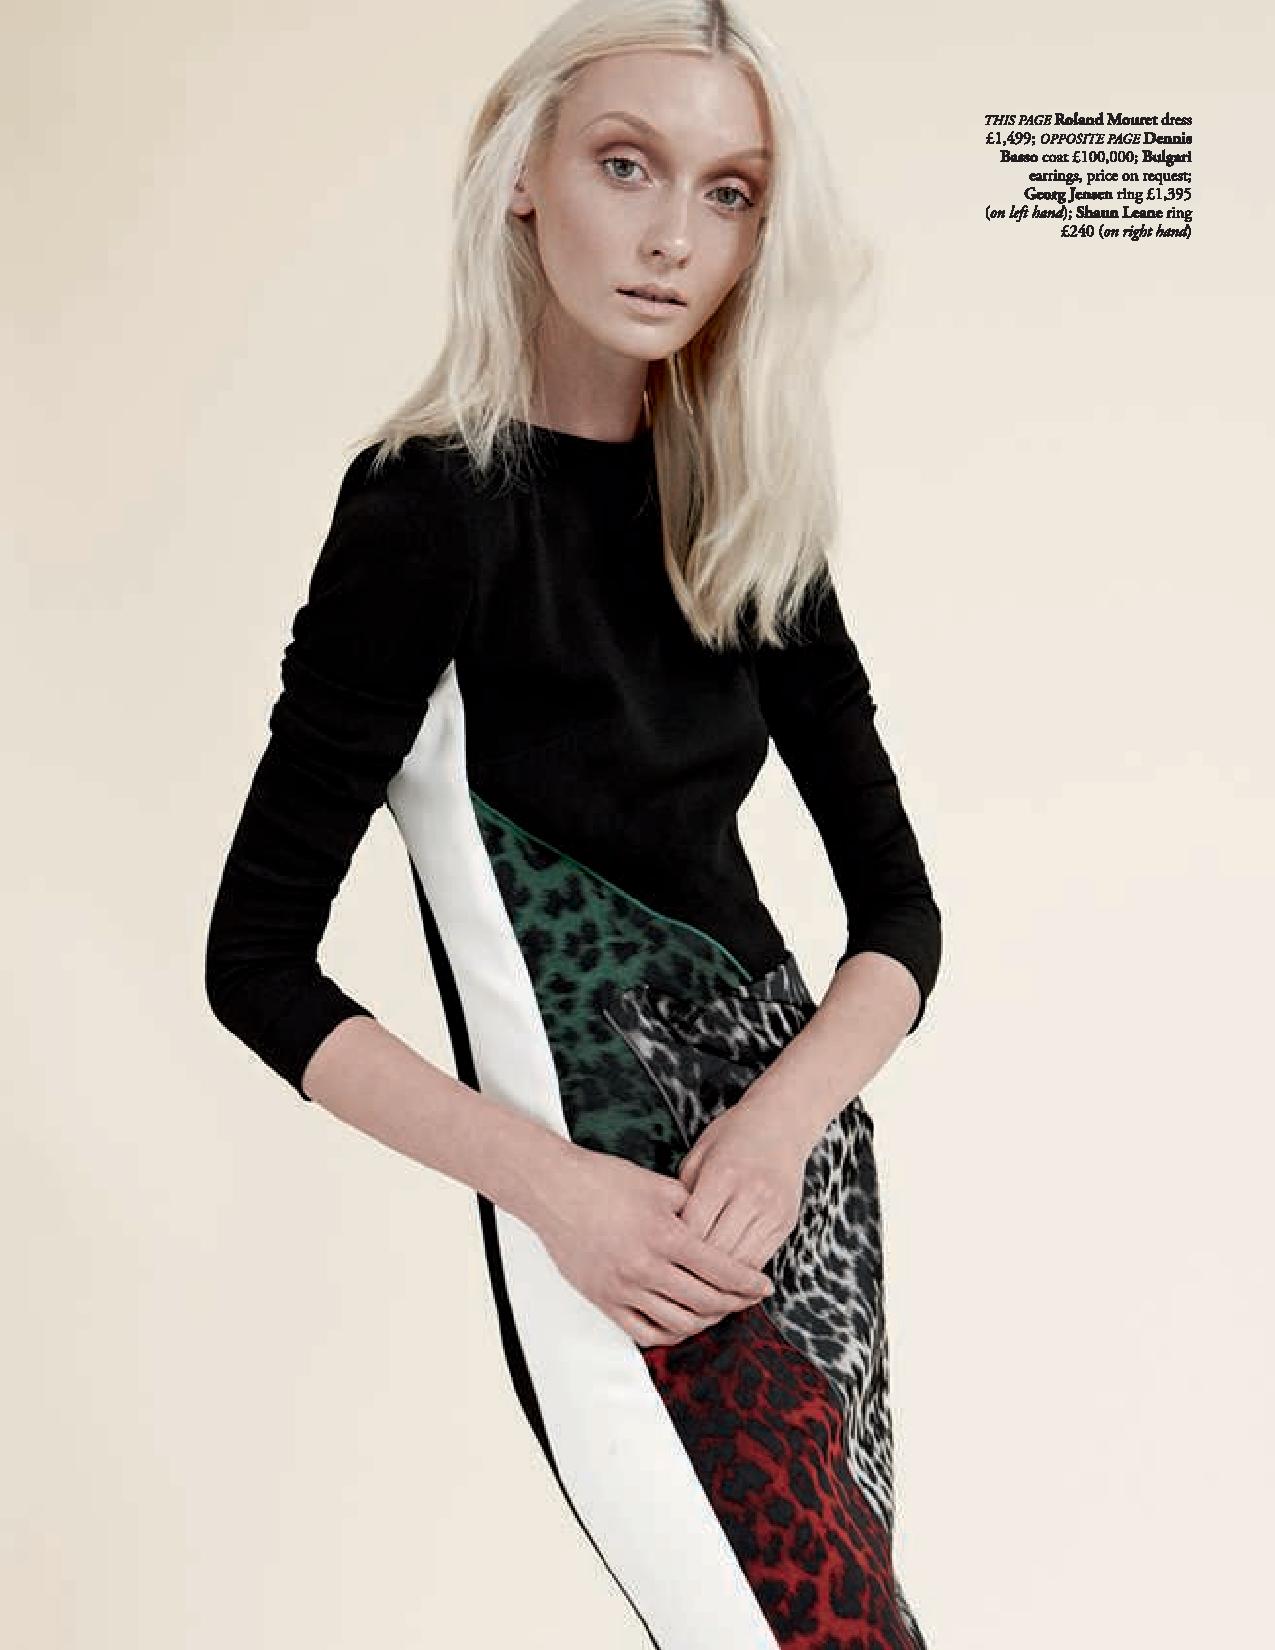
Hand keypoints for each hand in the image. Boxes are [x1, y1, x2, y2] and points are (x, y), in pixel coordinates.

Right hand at [534, 1142, 775, 1348]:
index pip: (720, 1270)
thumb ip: (692, 1208)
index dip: (748, 1282)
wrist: (554, 1190)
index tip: (765, 1286)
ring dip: (705, 1321)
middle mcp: (646, 1267)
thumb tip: (719, 1227)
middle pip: (705, 1301)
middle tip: (747, 1299)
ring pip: (678, 1322)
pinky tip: (682, 1324)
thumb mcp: (657, 1185)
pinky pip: (644, 1331)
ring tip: (718, 1311)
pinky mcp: (603, 1300)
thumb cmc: (605, 1180)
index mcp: (665, 1235)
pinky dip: (669, 1333)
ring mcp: (623, 1288)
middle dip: (734, 1304)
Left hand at [673, 1089, 811, 1272]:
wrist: (782, 1123)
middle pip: (717, 1250)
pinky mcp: (786, 1222)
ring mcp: (773, 1211)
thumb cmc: (732, 1135)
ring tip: (695, 1286)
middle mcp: (752, 1194)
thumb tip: (667, 1235)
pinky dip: (739, 1273)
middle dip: (693, 1268)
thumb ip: (684, 1192)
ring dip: (718, 1278)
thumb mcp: (699, 1153)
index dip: (674, 1248)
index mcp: (723, 1173)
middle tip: (671, 1280)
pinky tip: (722, 1276)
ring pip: (740, 1263)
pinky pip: (759, 1260)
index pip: (694, 1227)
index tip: (658, 1257)